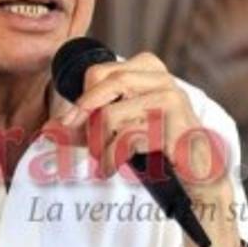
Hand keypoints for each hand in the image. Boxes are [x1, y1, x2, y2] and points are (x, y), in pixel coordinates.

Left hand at [60, 52, 229, 191]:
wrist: (199, 177)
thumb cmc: (158, 149)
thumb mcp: (119, 132)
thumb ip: (85, 128)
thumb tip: (48, 130)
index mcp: (148, 70)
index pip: (99, 71)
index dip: (80, 99)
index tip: (70, 123)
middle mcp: (162, 80)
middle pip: (106, 86)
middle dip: (85, 118)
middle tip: (79, 141)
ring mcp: (172, 102)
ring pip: (112, 116)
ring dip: (98, 146)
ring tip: (102, 161)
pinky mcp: (176, 128)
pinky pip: (128, 138)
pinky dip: (111, 157)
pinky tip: (111, 168)